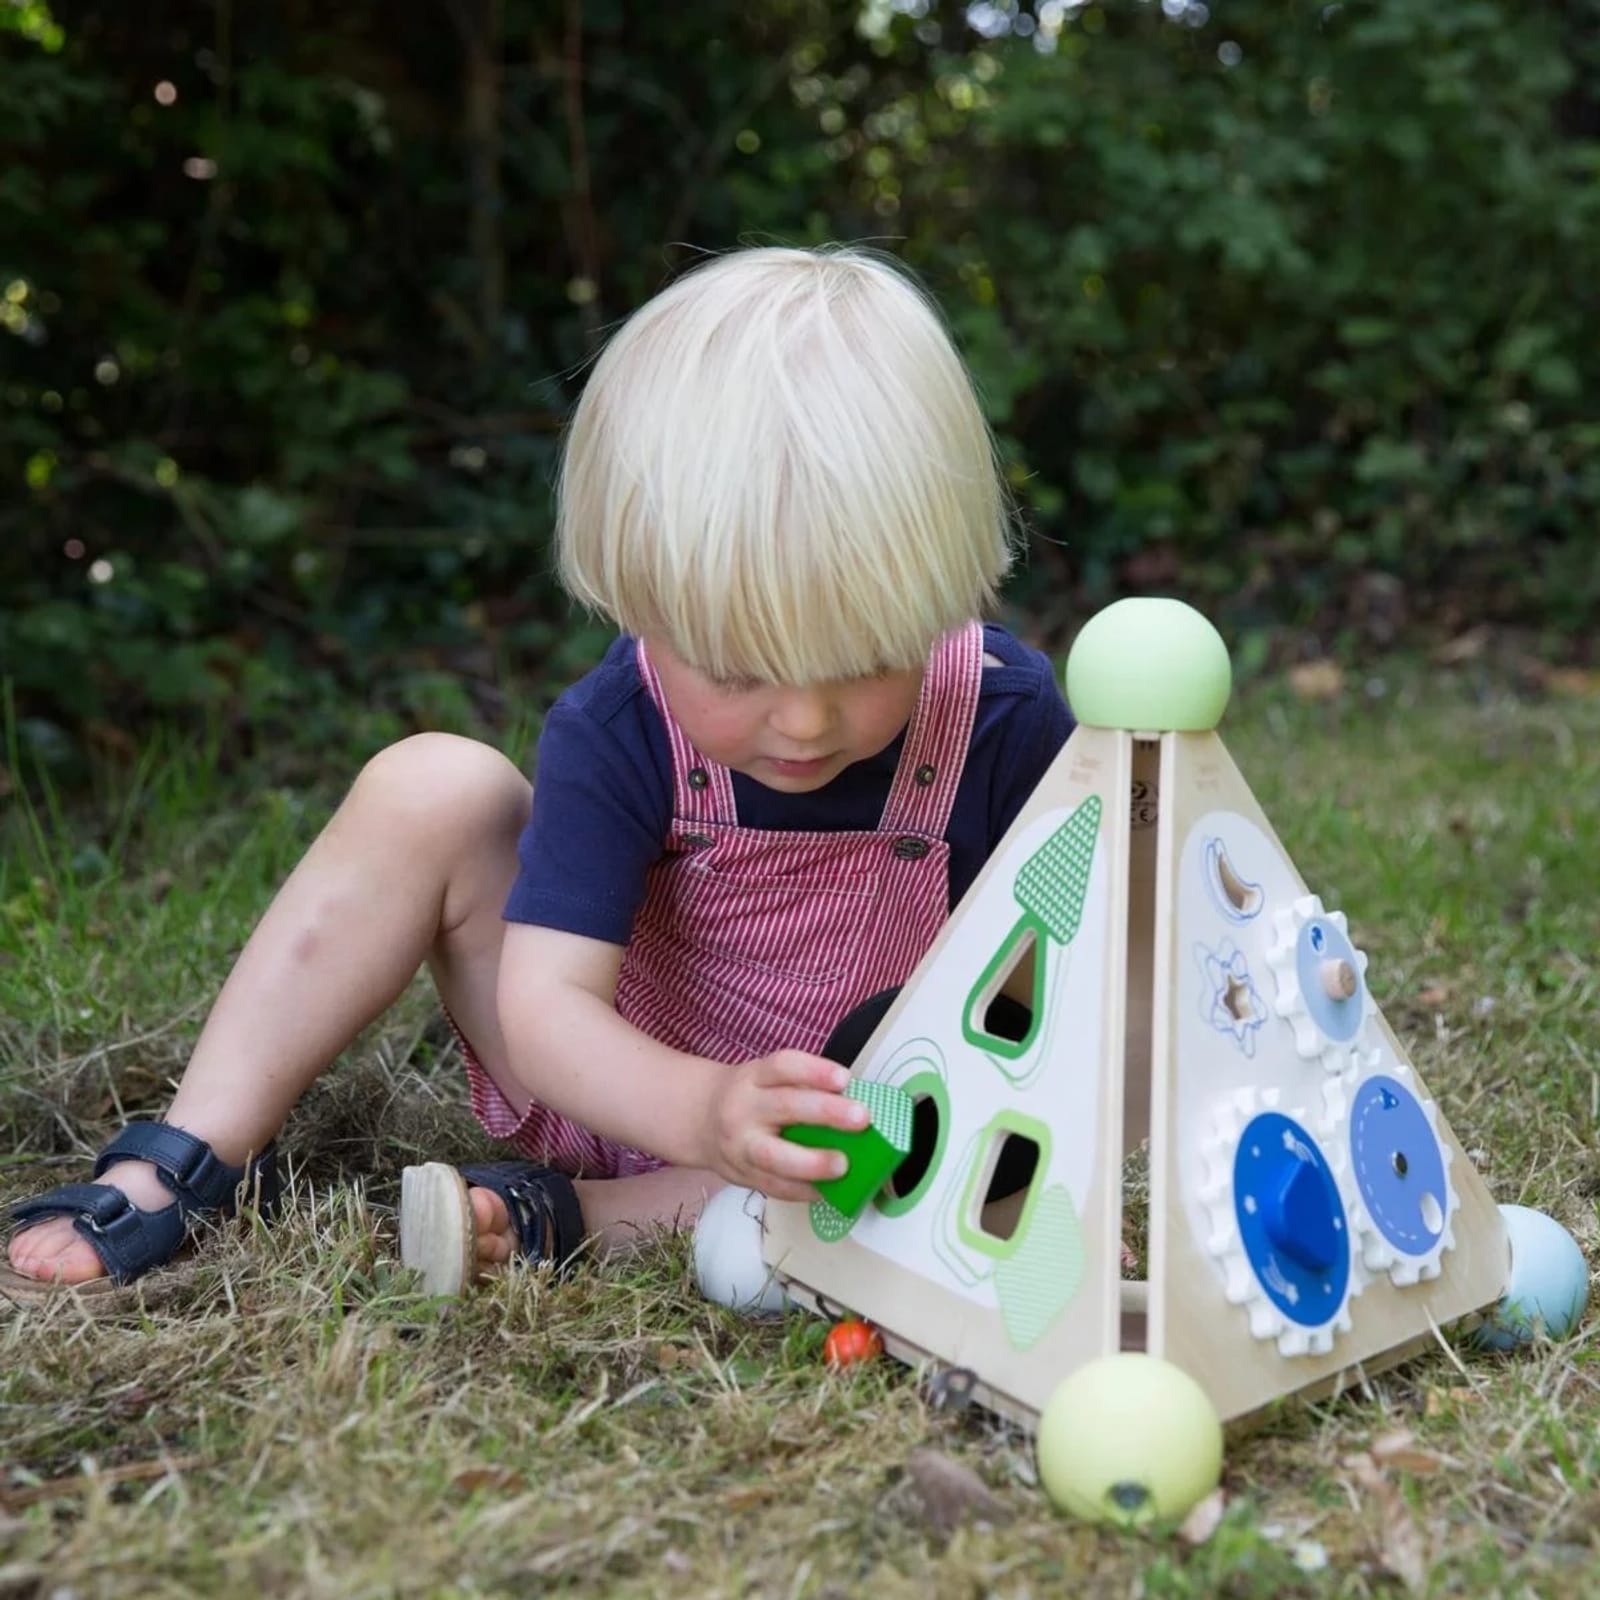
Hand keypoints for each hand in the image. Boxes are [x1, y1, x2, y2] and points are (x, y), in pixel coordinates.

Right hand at [703, 1050, 870, 1200]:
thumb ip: (801, 1087)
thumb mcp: (765, 1079)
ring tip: (843, 1165)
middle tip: (861, 1118)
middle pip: (784, 1106)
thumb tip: (854, 1104)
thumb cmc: (751, 1097)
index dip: (814, 1071)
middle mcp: (744, 1108)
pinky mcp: (740, 1176)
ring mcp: (739, 1145)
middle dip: (825, 1112)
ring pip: (772, 1155)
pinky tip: (827, 1191)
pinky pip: (772, 1187)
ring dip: (811, 1162)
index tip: (845, 1079)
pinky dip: (802, 1191)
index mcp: (754, 1077)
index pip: (783, 1066)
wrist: (700, 1120)